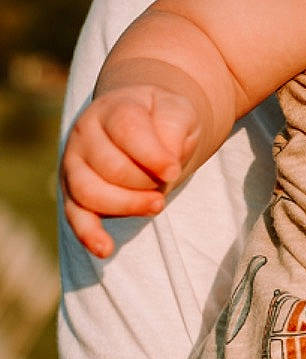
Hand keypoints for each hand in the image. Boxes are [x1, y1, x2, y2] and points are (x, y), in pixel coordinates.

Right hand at [61, 87, 202, 257]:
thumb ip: (173, 129)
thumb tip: (166, 167)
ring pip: (89, 192)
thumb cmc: (163, 120)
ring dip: (126, 205)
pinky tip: (105, 249)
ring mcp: (75, 163)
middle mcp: (86, 134)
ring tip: (156, 205)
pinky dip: (88, 234)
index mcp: (113, 109)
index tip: (174, 171)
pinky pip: (75, 215)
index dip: (151, 155)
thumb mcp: (178, 113)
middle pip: (110, 167)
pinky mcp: (75, 192)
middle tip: (167, 185)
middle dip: (144, 182)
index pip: (126, 130)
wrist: (147, 124)